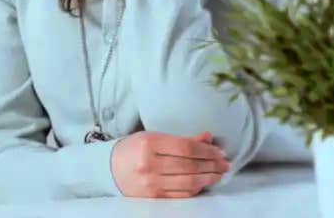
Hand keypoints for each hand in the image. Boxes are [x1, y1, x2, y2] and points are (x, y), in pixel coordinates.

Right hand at [111, 131, 230, 197]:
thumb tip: (208, 137)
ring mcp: (150, 183)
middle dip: (212, 165)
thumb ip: (182, 139)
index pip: (186, 148)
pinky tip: (204, 183)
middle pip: (190, 166)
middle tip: (225, 164)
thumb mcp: (155, 137)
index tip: (220, 152)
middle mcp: (149, 164)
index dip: (207, 151)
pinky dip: (195, 189)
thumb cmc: (134, 149)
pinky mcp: (152, 197)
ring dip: (208, 178)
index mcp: (150, 143)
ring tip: (219, 174)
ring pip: (187, 182)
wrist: (109, 168)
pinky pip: (180, 195)